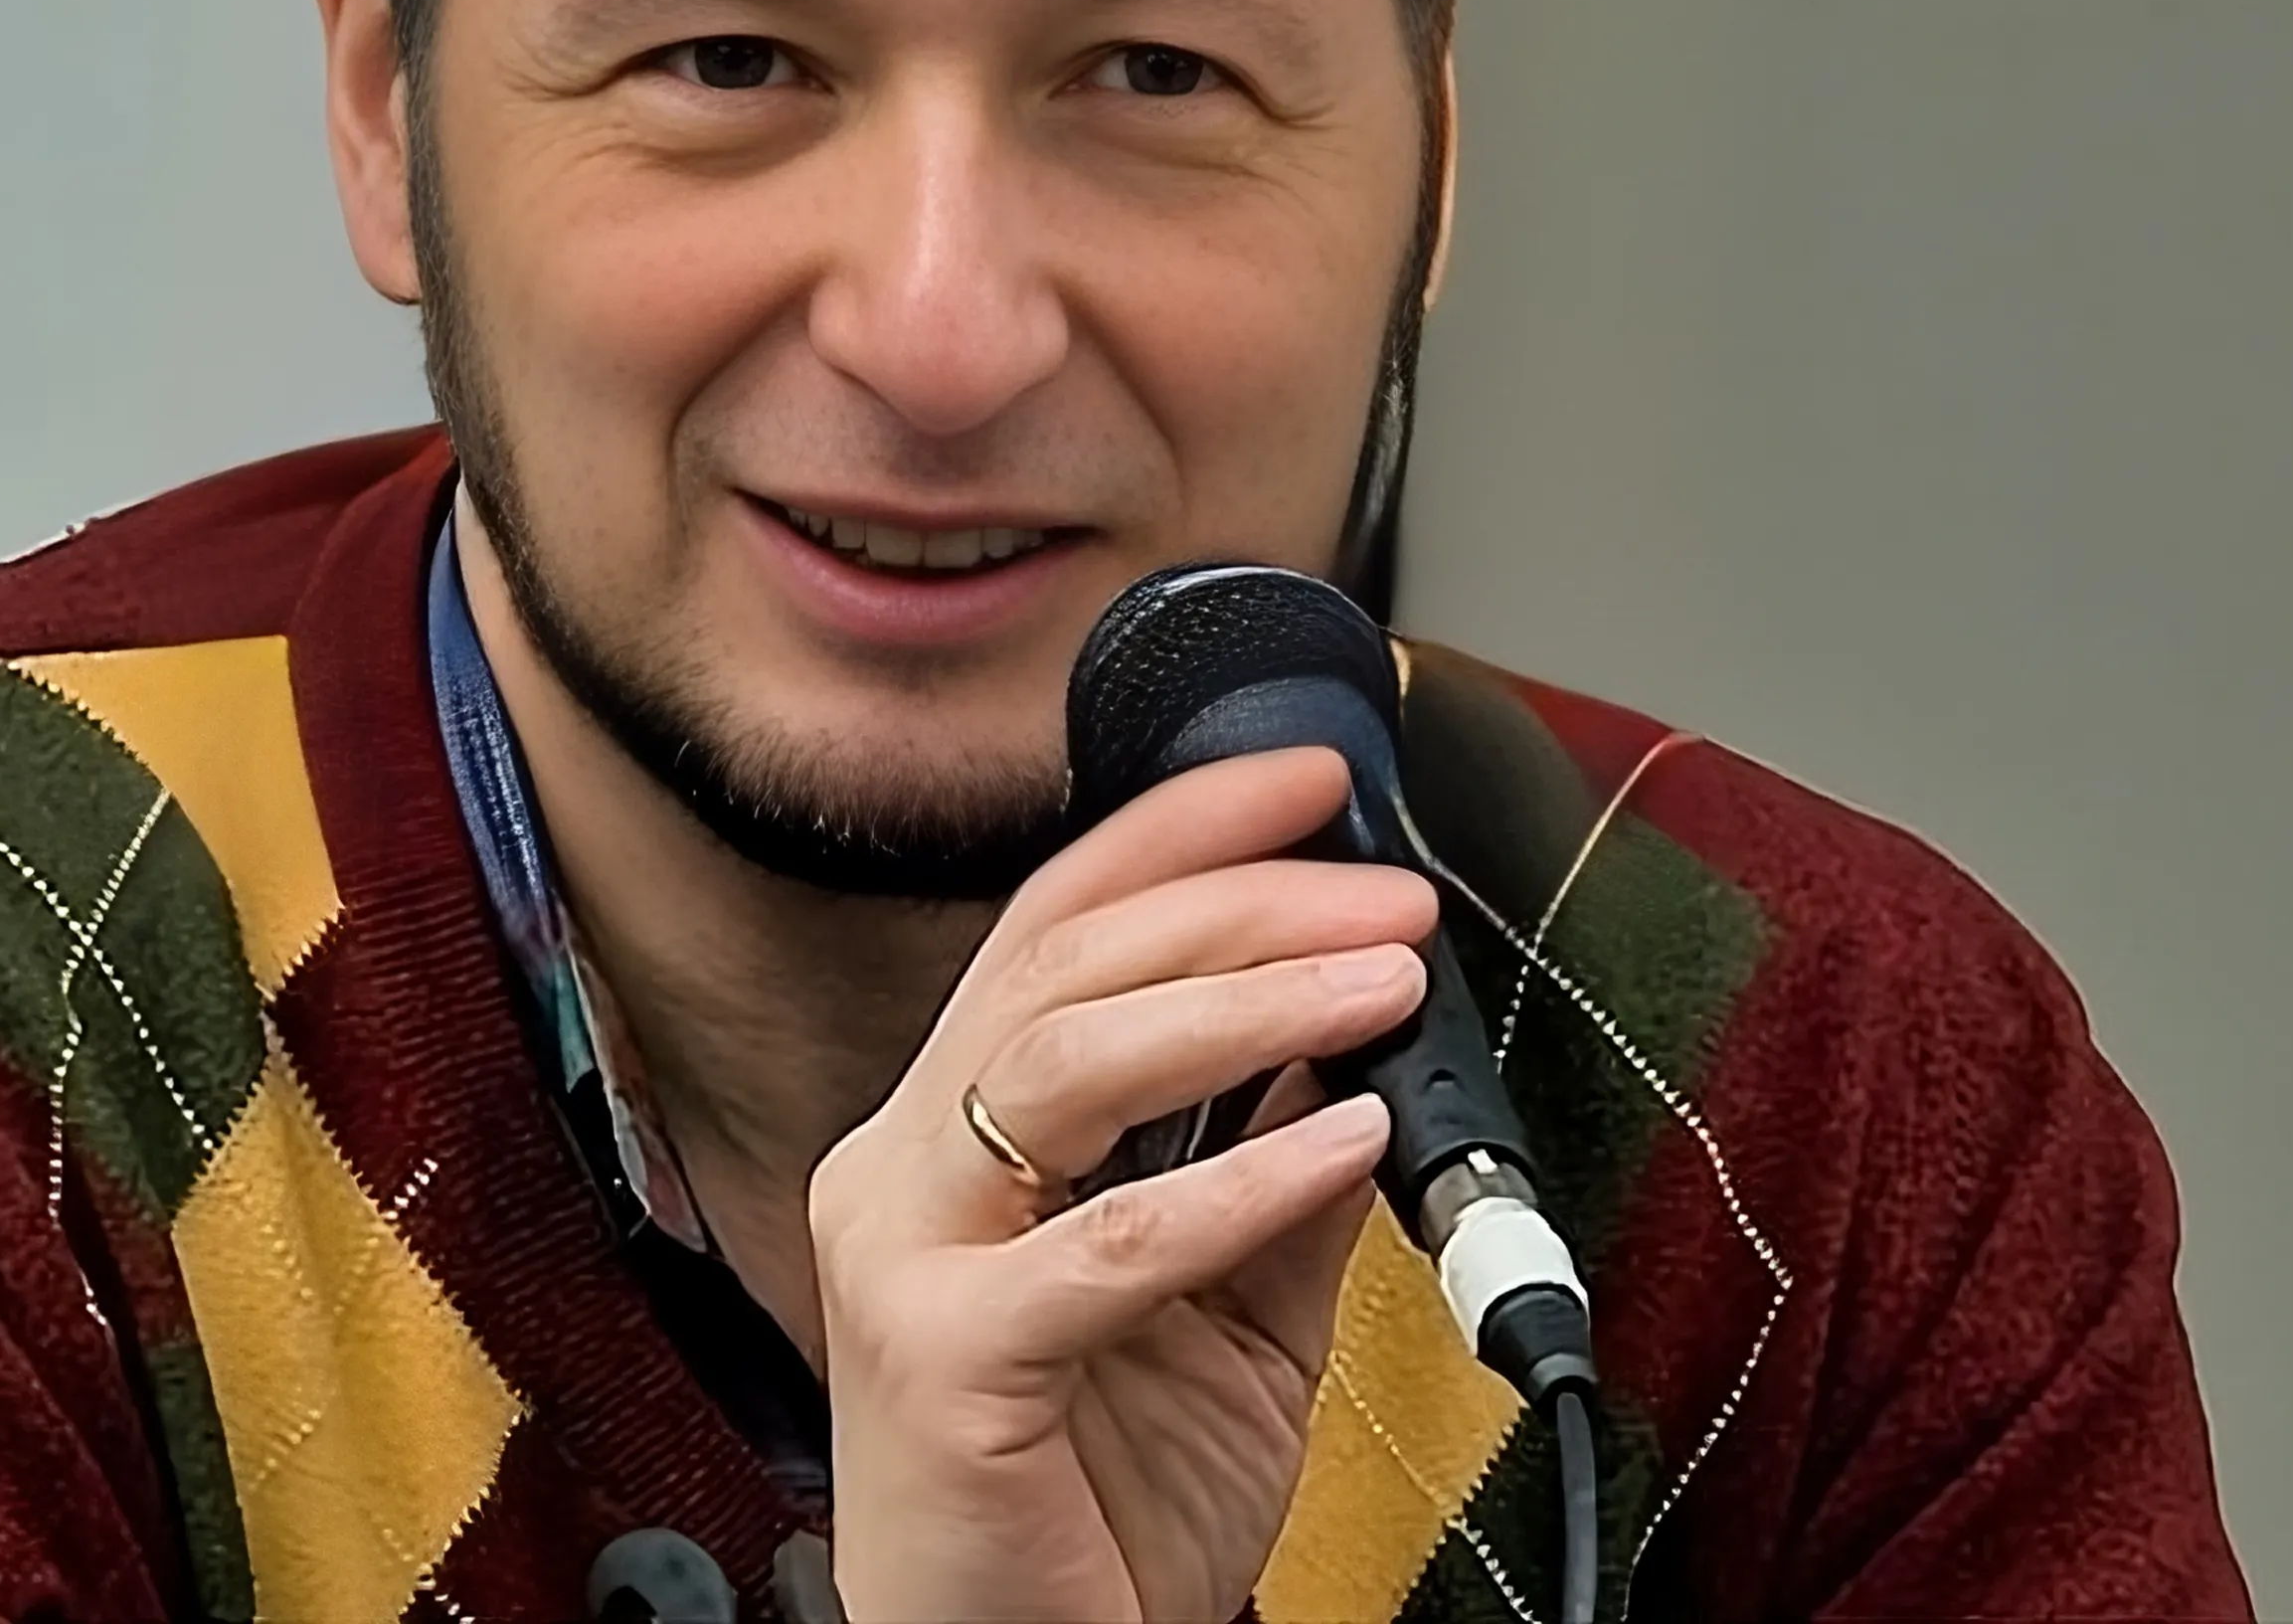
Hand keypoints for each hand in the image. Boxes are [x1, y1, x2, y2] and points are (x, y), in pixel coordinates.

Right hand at [809, 747, 1442, 1622]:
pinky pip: (1109, 1245)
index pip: (1053, 927)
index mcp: (954, 1141)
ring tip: (1383, 980)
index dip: (1176, 831)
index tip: (1311, 778)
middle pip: (1063, 966)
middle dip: (1240, 903)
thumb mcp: (1230, 1317)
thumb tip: (1362, 1035)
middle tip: (1389, 895)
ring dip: (1245, 1000)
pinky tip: (1343, 1139)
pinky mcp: (940, 1363)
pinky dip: (1241, 1179)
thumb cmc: (1100, 1514)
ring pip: (1063, 1063)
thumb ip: (1279, 1177)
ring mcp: (905, 1261)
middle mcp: (903, 1171)